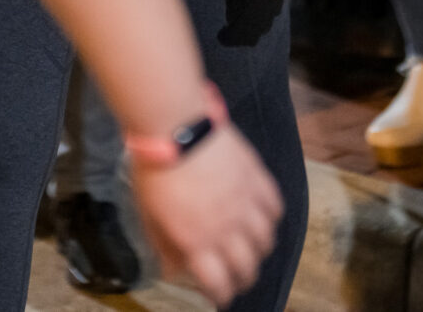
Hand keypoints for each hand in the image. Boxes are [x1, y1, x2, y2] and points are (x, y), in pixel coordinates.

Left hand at [130, 127, 281, 305]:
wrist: (174, 127)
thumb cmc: (155, 171)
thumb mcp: (149, 215)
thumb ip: (163, 245)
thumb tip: (171, 269)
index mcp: (197, 241)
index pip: (218, 283)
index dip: (221, 295)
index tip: (219, 296)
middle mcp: (227, 228)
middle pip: (247, 267)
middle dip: (243, 278)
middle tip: (237, 278)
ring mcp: (245, 204)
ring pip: (266, 241)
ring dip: (260, 251)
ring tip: (253, 249)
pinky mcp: (256, 179)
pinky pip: (274, 208)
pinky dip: (271, 218)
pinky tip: (264, 217)